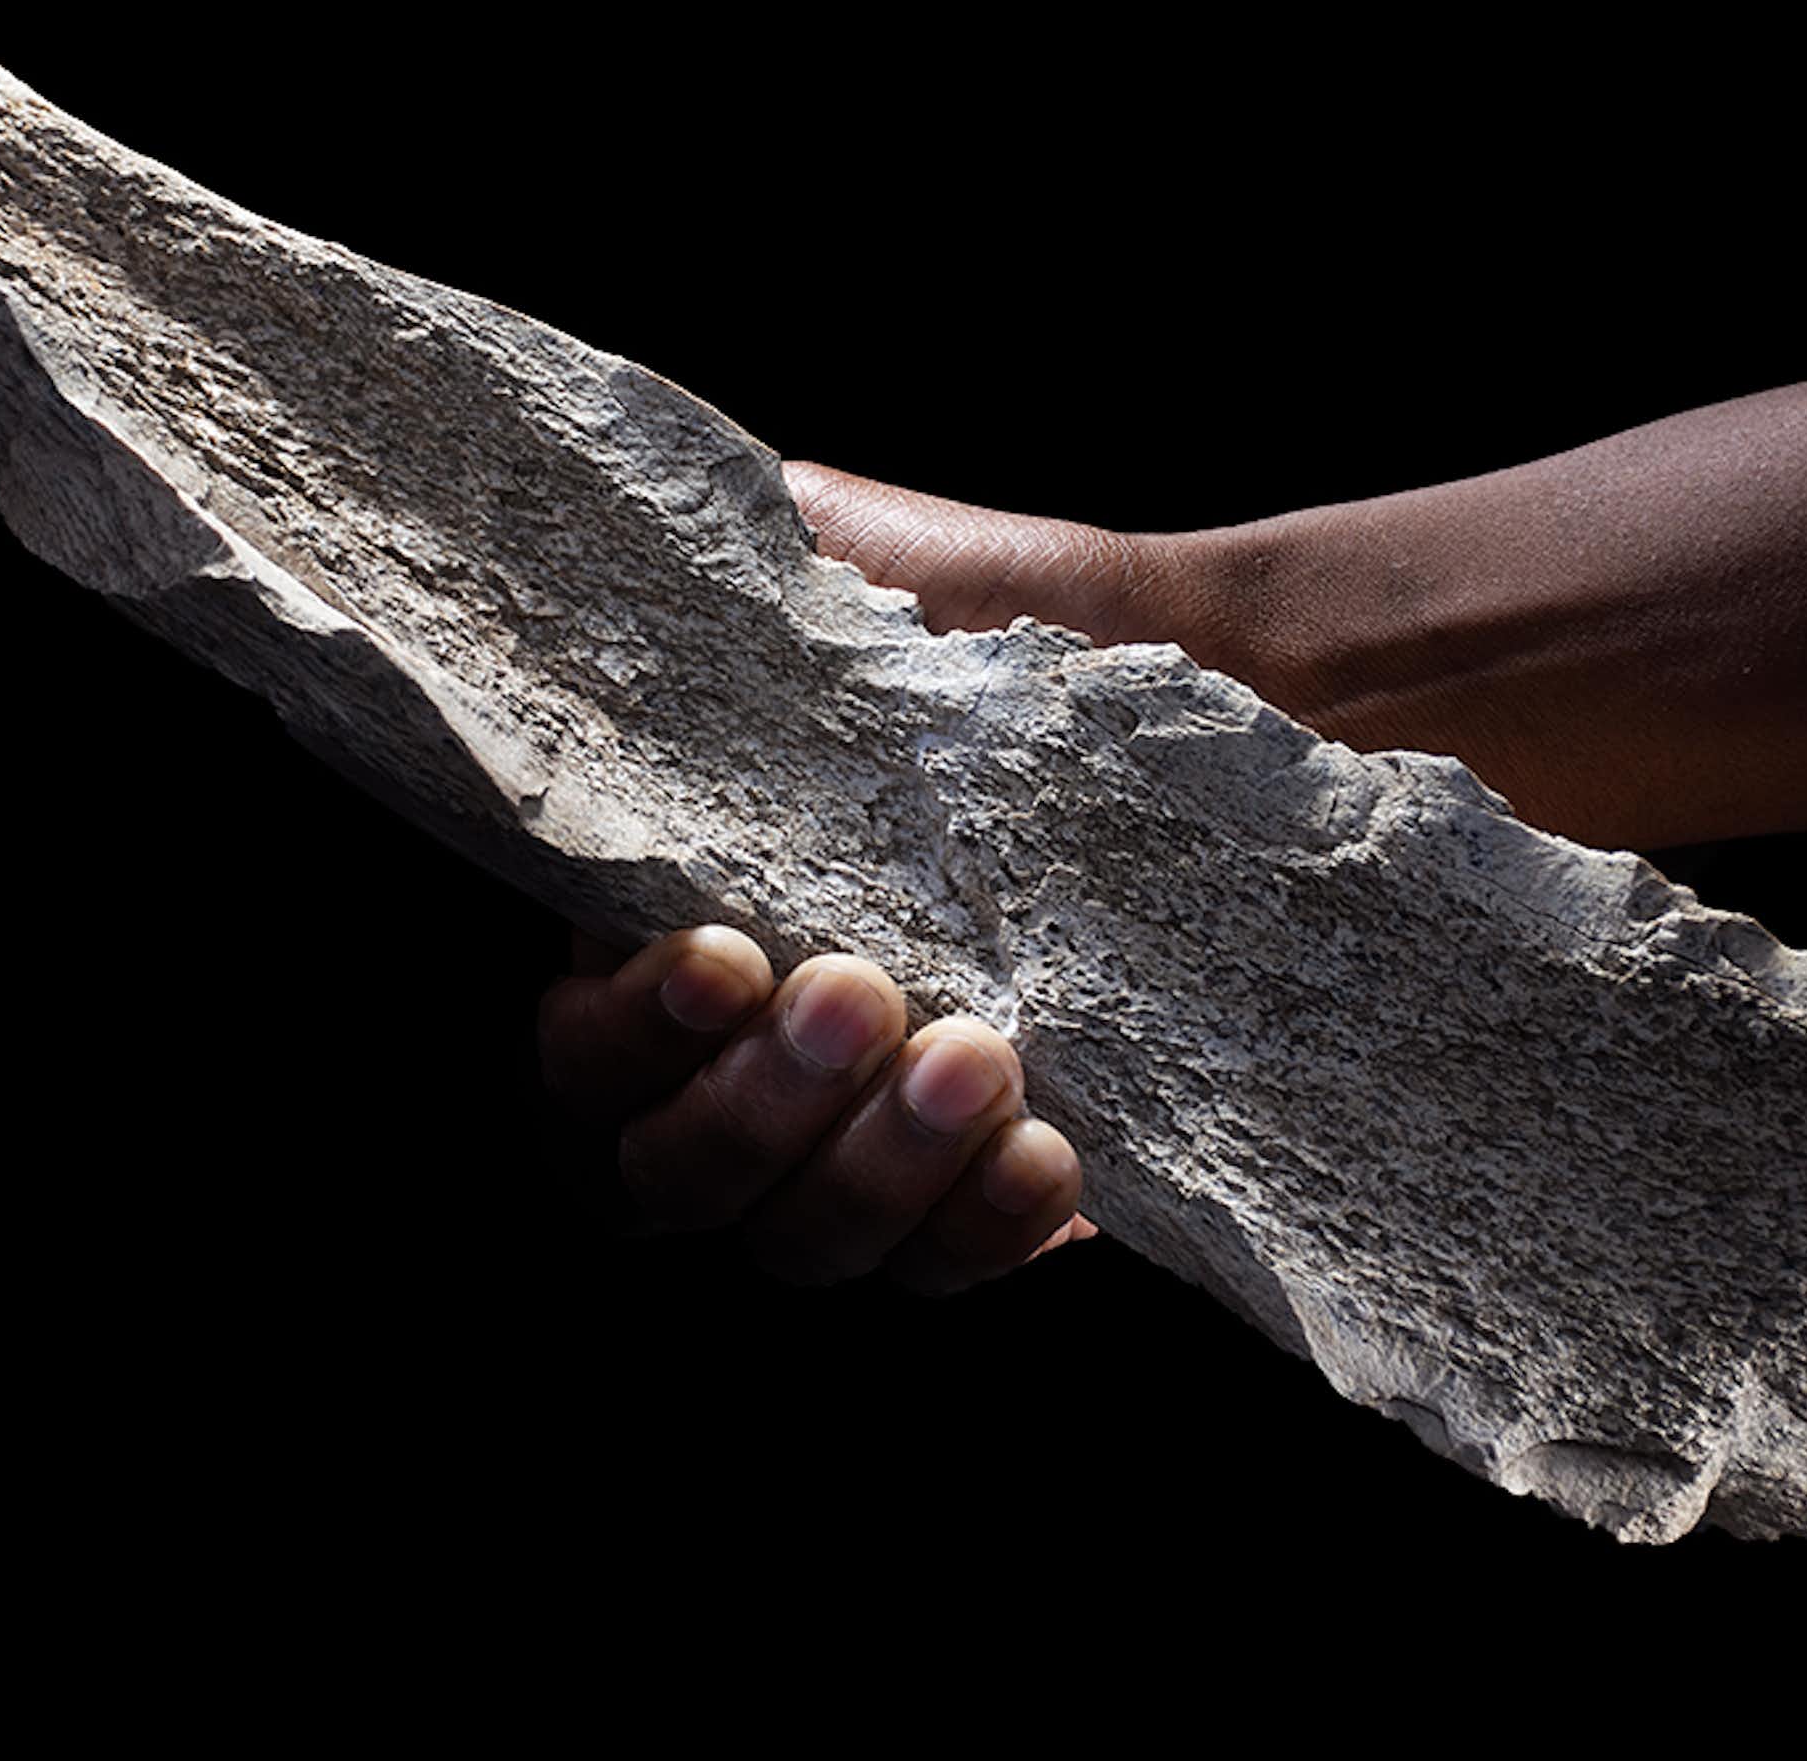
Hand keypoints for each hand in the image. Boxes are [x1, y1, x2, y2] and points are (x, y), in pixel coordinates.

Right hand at [539, 461, 1175, 1283]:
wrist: (1226, 701)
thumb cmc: (1019, 644)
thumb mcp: (871, 579)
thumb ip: (755, 572)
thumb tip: (658, 539)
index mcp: (663, 944)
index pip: (579, 1052)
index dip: (624, 1033)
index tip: (720, 957)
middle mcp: (740, 1074)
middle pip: (670, 1177)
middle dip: (753, 1106)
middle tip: (858, 999)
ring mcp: (856, 1154)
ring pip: (807, 1242)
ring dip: (877, 1171)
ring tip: (978, 1060)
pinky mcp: (976, 1203)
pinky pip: (952, 1267)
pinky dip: (985, 1230)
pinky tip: (1046, 1159)